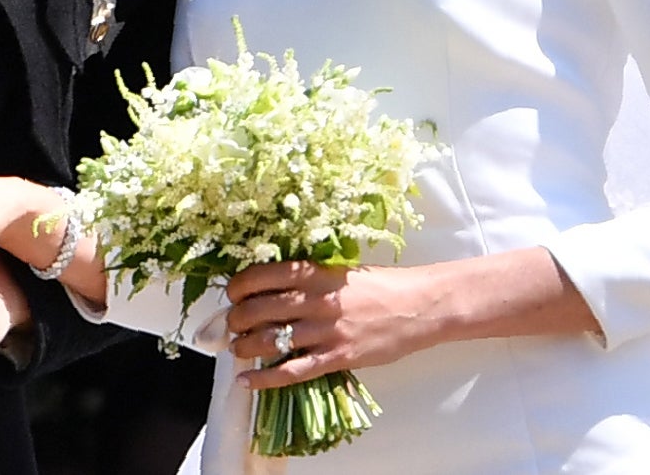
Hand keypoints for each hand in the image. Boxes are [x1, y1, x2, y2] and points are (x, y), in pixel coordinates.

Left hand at [223, 261, 438, 389]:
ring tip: (237, 349)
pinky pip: (291, 371)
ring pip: (269, 340)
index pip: (262, 276)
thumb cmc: (381, 285)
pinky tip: (247, 381)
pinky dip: (264, 378)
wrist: (418, 306)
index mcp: (315, 272)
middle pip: (259, 309)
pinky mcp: (336, 357)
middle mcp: (315, 300)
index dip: (239, 286)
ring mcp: (325, 331)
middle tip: (231, 324)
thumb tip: (272, 286)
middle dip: (236, 319)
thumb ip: (308, 277)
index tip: (232, 293)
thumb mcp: (340, 270)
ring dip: (244, 346)